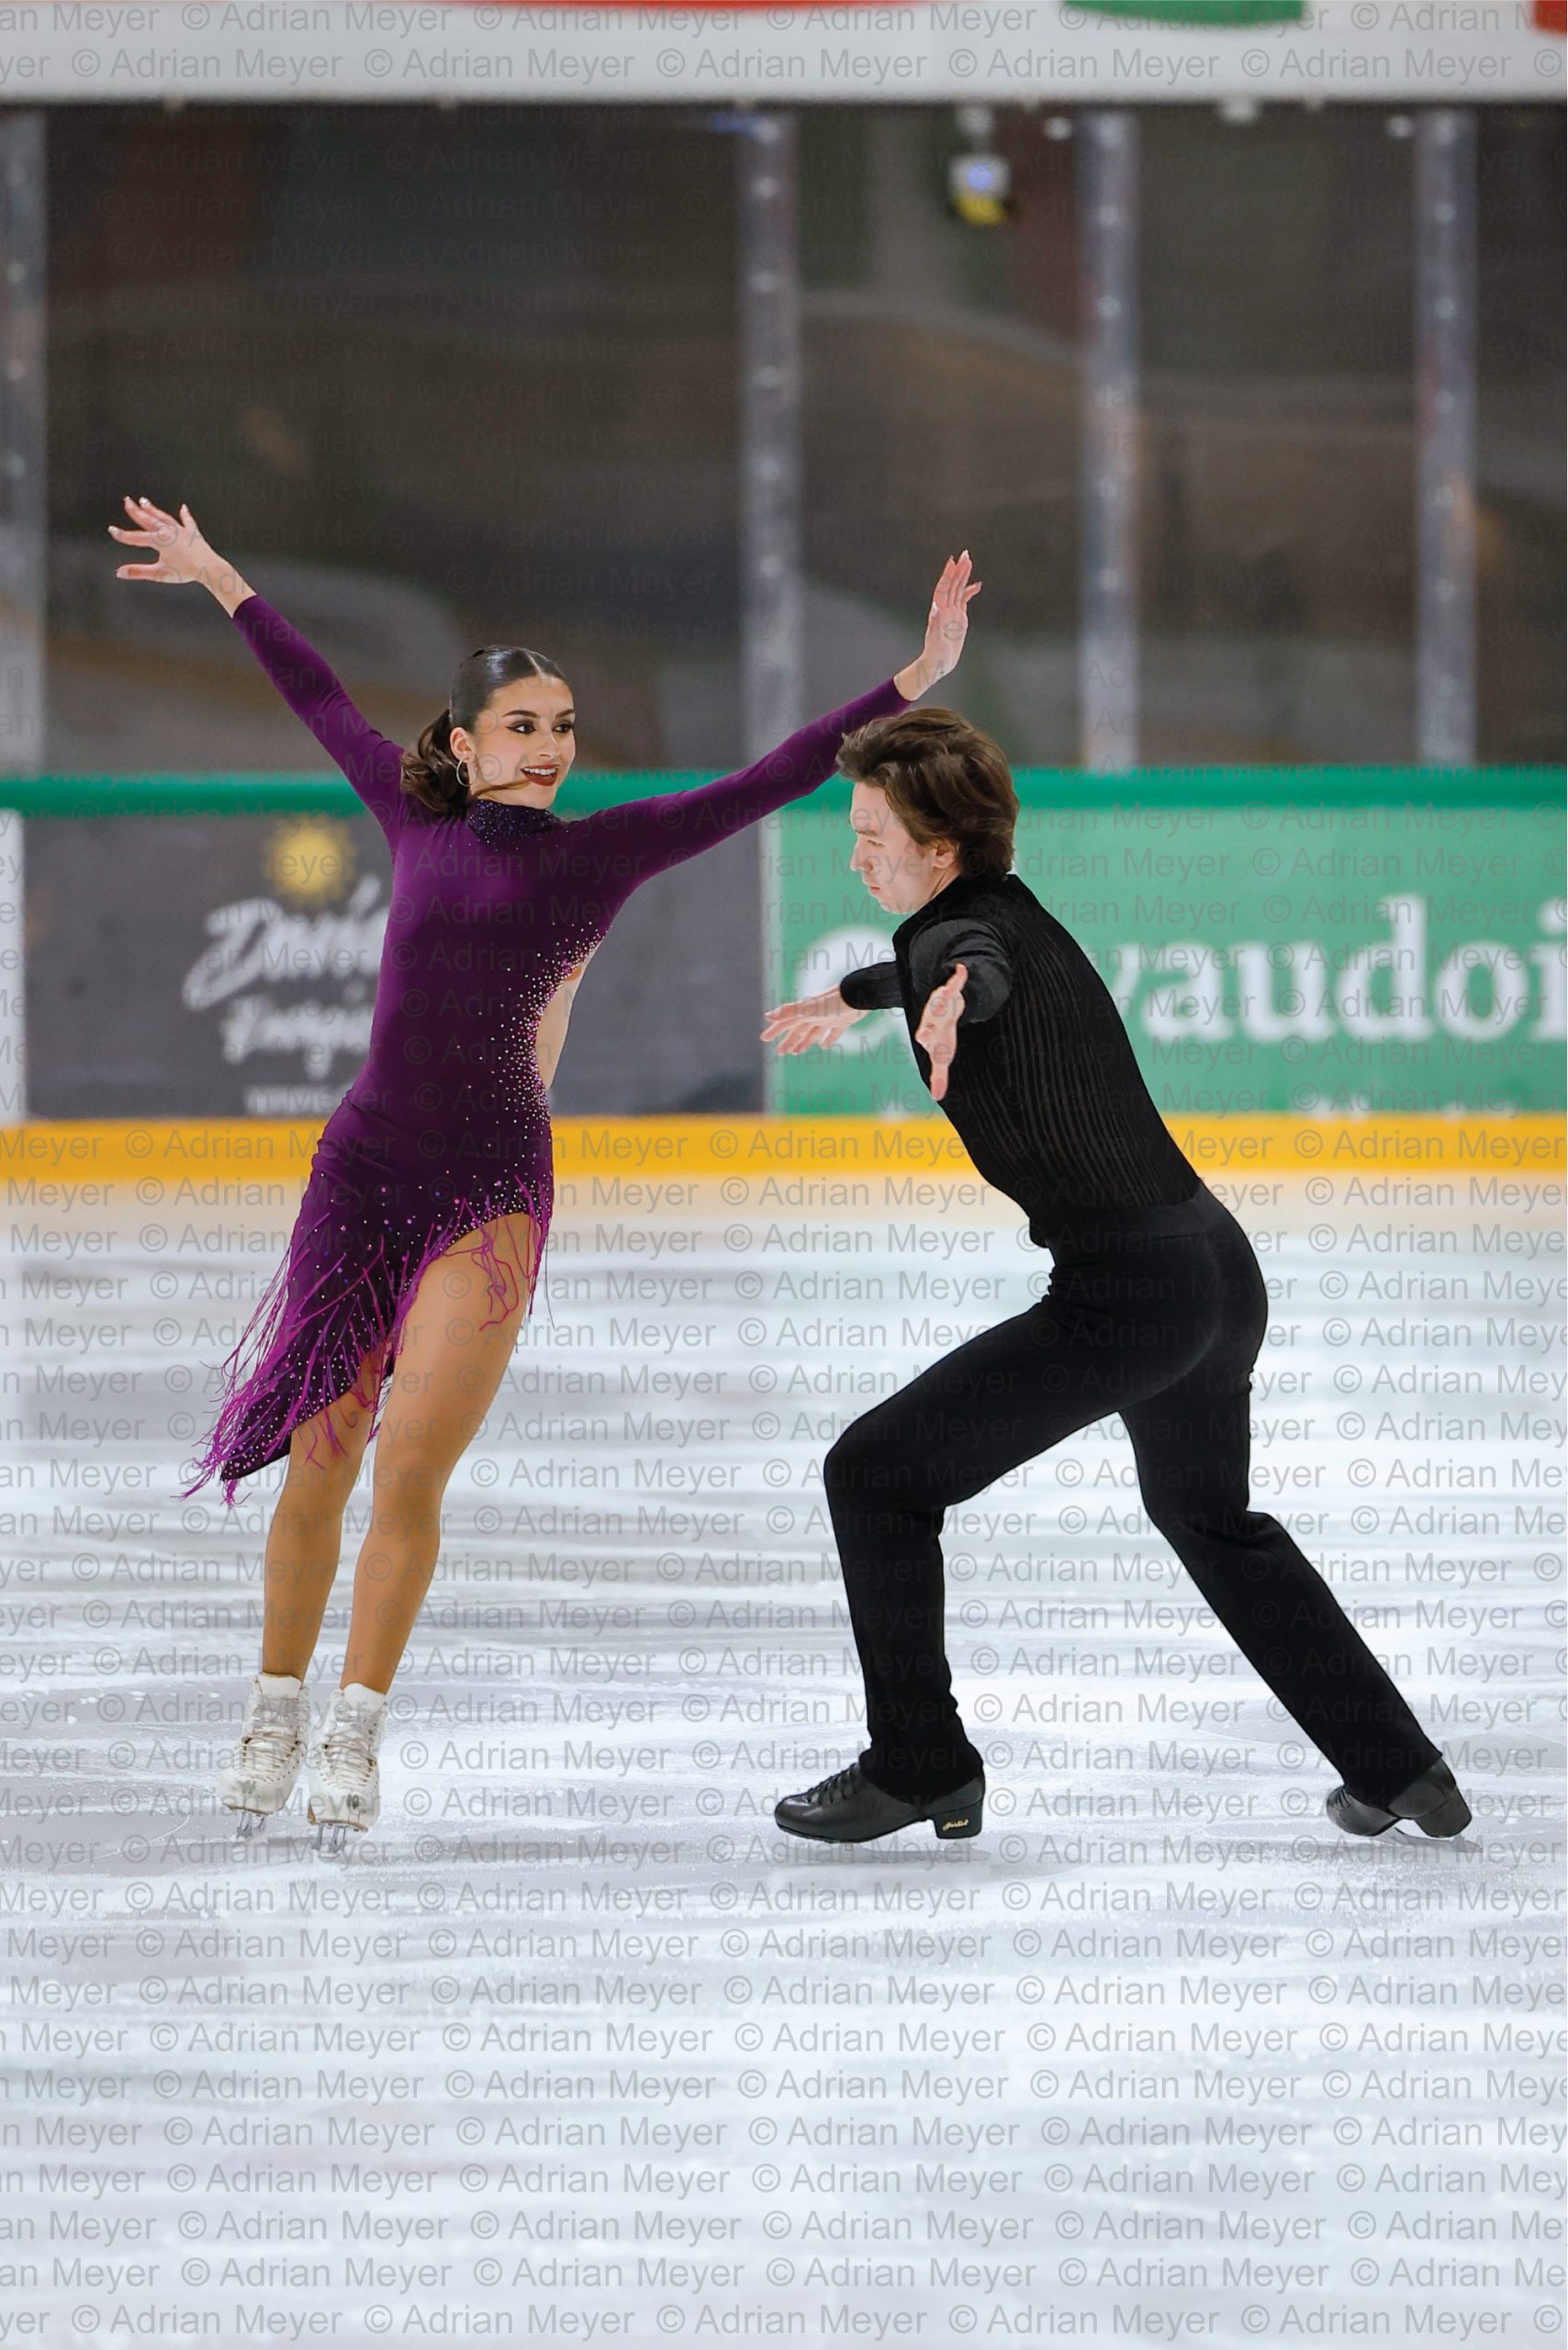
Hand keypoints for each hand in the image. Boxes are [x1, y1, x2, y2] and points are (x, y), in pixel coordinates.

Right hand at [108, 495, 252, 611]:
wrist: (209, 568)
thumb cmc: (185, 571)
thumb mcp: (159, 574)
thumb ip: (138, 572)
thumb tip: (119, 572)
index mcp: (159, 540)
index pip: (136, 537)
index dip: (122, 535)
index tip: (111, 530)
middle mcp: (168, 531)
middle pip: (148, 519)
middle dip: (136, 510)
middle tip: (127, 501)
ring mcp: (181, 530)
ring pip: (164, 517)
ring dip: (153, 509)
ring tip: (144, 501)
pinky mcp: (193, 533)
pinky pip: (187, 521)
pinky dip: (185, 514)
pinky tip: (183, 507)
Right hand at [761, 986, 867, 1055]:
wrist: (859, 996)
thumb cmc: (832, 1002)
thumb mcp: (808, 1009)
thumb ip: (789, 1012)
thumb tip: (767, 1016)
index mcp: (805, 1011)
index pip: (785, 1022)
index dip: (774, 1030)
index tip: (764, 1038)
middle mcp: (815, 1014)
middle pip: (798, 1030)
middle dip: (788, 1040)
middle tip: (779, 1052)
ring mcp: (829, 1018)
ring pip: (813, 1032)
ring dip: (804, 1042)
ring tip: (796, 1052)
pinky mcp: (843, 1021)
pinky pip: (833, 1033)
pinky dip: (828, 1039)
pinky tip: (825, 1046)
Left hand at [895, 551, 981, 699]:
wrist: (938, 663)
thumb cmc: (935, 653)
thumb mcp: (935, 639)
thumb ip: (936, 623)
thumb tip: (936, 606)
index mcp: (939, 611)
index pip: (944, 588)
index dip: (948, 575)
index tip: (952, 561)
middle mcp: (945, 608)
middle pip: (953, 585)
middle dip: (959, 570)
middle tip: (965, 554)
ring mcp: (952, 612)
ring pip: (959, 590)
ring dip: (964, 576)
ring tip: (969, 561)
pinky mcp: (959, 618)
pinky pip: (964, 600)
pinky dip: (969, 592)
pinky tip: (977, 585)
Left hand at [914, 961, 966, 1101]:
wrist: (942, 1007)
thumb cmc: (942, 1034)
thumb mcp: (941, 1054)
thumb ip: (939, 1075)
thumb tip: (938, 1097)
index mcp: (932, 1033)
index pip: (930, 1038)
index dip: (927, 1038)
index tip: (922, 1040)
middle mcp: (934, 1019)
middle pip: (933, 1021)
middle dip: (930, 1025)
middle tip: (925, 1031)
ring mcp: (941, 1004)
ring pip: (942, 1000)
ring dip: (944, 995)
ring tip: (946, 990)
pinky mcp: (951, 991)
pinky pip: (956, 983)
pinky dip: (958, 977)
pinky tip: (961, 968)